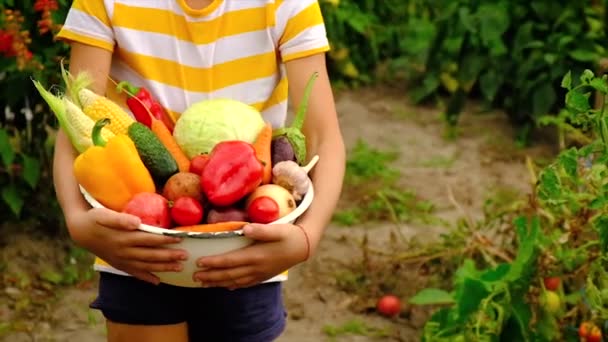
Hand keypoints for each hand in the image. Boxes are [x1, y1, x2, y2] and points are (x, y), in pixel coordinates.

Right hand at [67, 207, 188, 284]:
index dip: (165, 240)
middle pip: (150, 255)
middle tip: (185, 256)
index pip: (149, 239)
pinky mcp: (119, 264)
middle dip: (169, 256)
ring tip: (178, 268)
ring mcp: (122, 260)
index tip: (180, 239)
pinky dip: (146, 278)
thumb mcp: (104, 215)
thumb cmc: (95, 219)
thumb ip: (121, 219)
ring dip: (163, 268)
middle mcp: (124, 251)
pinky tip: (157, 282)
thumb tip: (137, 222)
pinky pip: (134, 273)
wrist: (80, 231)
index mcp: (124, 238)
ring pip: (146, 266)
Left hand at [193, 223, 308, 288]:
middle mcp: (256, 268)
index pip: (230, 261)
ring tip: (204, 283)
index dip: (214, 262)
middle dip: (211, 276)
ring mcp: (260, 274)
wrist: (304, 248)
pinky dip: (233, 286)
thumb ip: (262, 230)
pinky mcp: (264, 276)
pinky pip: (245, 283)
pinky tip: (226, 287)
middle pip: (229, 274)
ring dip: (218, 283)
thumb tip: (245, 229)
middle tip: (194, 276)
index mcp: (256, 255)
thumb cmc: (290, 235)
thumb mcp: (278, 229)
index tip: (199, 262)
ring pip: (235, 281)